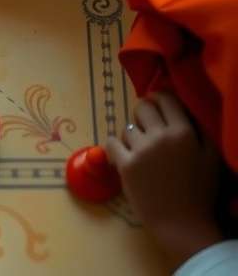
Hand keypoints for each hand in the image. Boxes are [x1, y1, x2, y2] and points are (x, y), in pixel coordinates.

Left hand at [106, 91, 221, 268]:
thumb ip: (200, 130)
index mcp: (184, 132)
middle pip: (142, 107)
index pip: (165, 99)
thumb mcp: (211, 157)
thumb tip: (184, 109)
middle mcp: (160, 136)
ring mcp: (141, 150)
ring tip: (141, 151)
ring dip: (131, 136)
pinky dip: (115, 147)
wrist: (181, 223)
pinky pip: (111, 142)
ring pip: (126, 127)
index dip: (159, 99)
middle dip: (143, 115)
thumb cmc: (200, 192)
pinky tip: (123, 156)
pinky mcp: (125, 164)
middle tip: (147, 129)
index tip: (157, 107)